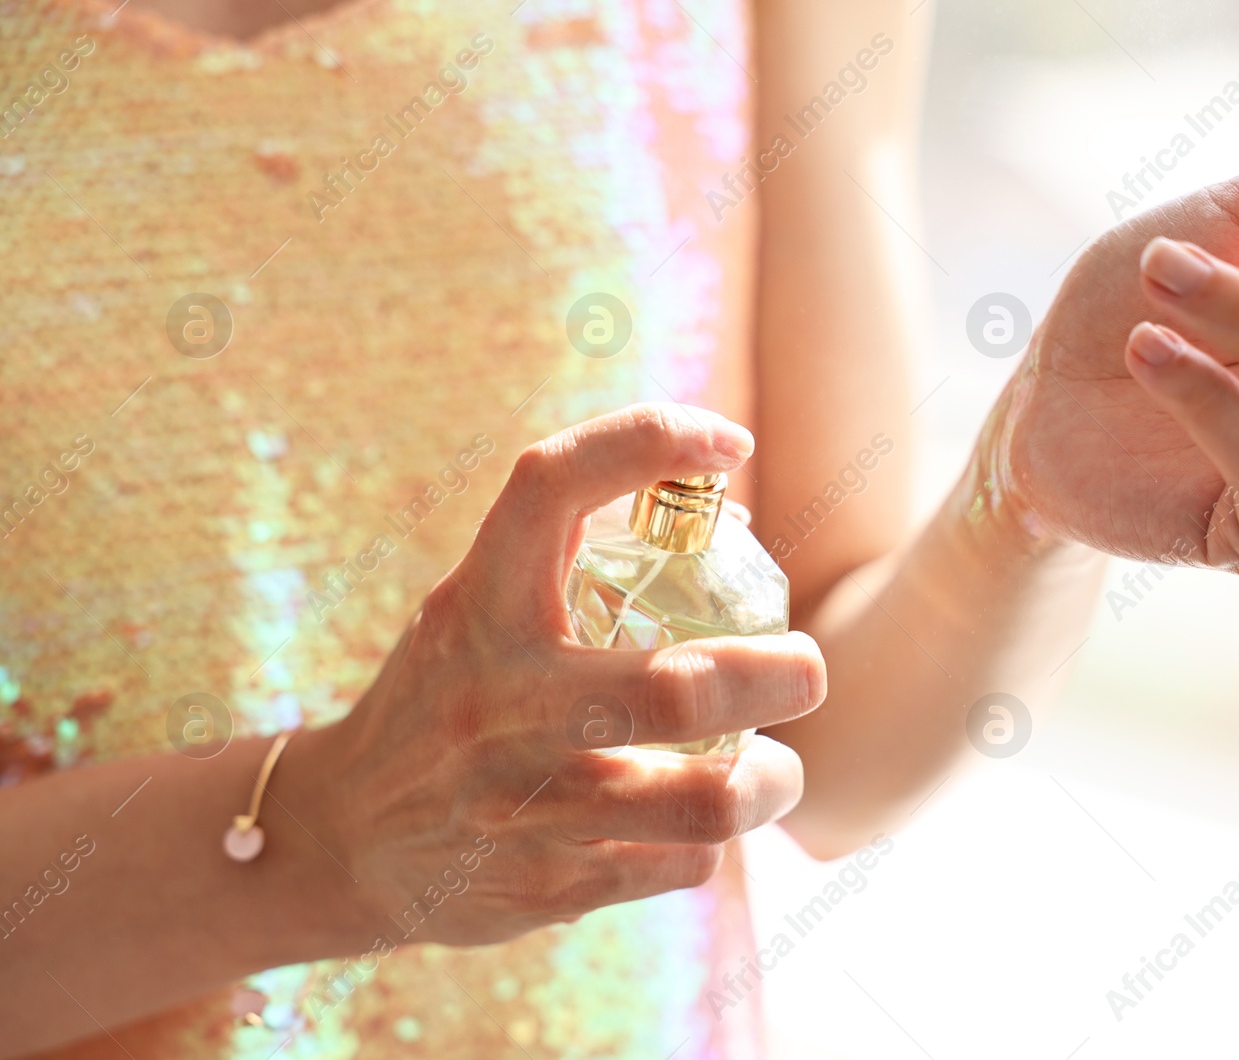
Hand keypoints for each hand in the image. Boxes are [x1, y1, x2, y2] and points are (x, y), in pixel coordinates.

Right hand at [299, 404, 824, 943]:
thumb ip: (575, 562)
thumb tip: (729, 513)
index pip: (551, 487)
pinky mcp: (544, 887)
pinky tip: (698, 827)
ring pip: (703, 802)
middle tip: (806, 669)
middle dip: (779, 676)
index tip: (728, 442)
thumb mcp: (478, 609)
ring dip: (768, 782)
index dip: (647, 441)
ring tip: (774, 771)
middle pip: (680, 691)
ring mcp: (522, 801)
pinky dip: (709, 843)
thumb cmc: (446, 696)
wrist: (341, 839)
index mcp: (479, 606)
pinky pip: (678, 864)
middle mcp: (499, 699)